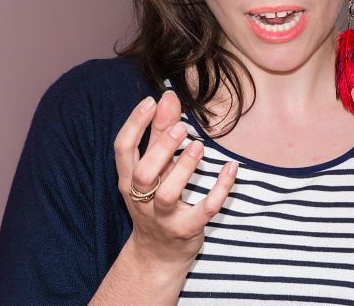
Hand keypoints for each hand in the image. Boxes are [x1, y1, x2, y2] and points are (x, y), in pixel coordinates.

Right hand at [112, 91, 237, 268]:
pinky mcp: (187, 230)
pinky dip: (220, 189)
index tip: (151, 101)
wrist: (157, 256)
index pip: (122, 149)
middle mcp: (141, 199)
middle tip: (181, 128)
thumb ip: (158, 135)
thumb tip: (167, 98)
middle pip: (144, 173)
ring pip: (169, 194)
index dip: (134, 124)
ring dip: (184, 168)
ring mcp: (164, 217)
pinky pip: (205, 210)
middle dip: (161, 149)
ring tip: (200, 147)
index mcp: (128, 180)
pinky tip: (231, 168)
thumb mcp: (152, 170)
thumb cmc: (155, 202)